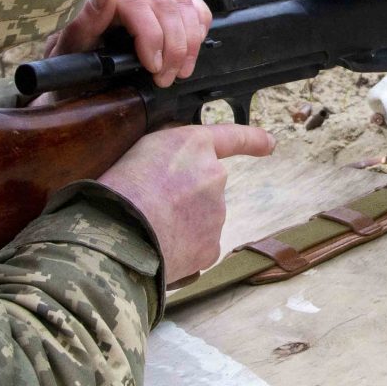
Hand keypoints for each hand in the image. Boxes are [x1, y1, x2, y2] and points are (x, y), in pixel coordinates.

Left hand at [49, 0, 213, 88]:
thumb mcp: (71, 48)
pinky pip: (194, 5)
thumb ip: (85, 21)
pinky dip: (199, 28)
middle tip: (165, 79)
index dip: (152, 35)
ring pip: (184, 5)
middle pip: (166, 4)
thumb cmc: (75, 61)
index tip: (152, 67)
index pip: (137, 1)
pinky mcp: (169, 3)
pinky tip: (190, 52)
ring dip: (188, 43)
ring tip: (179, 72)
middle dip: (173, 47)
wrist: (82, 72)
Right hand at [98, 123, 275, 281]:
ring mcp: (216, 213)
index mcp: (194, 146)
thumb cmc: (117, 188)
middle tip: (149, 206)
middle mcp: (214, 175)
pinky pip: (196, 246)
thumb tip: (177, 167)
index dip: (252, 139)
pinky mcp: (211, 246)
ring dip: (178, 224)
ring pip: (198, 219)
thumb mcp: (139, 150)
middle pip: (203, 187)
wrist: (118, 232)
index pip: (232, 137)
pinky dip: (180, 249)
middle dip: (182, 198)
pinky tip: (159, 247)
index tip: (268, 143)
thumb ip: (169, 153)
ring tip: (147, 227)